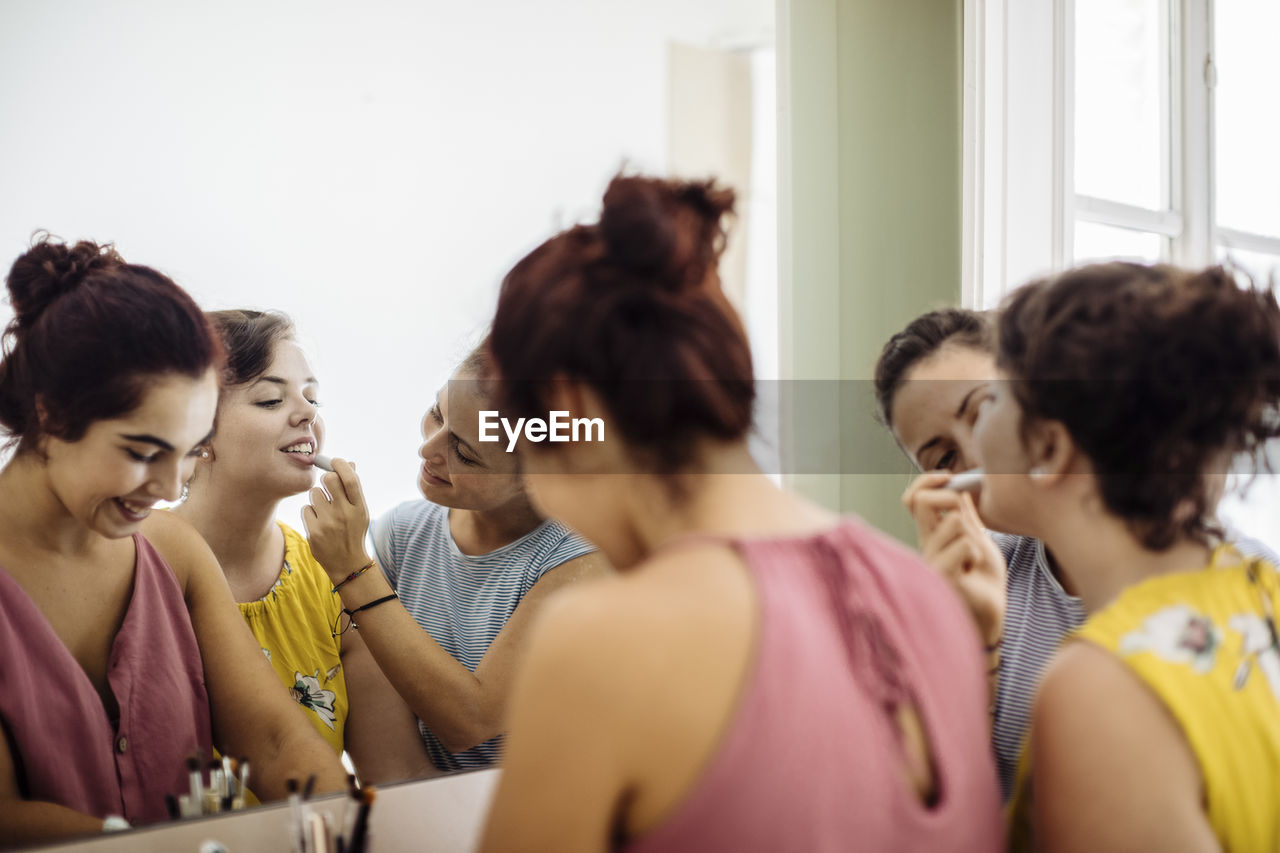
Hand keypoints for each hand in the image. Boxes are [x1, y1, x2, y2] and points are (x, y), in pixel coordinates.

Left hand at [301, 458, 373, 583]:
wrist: (348, 564)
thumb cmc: (354, 532)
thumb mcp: (360, 511)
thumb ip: (354, 489)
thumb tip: (350, 463)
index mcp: (359, 508)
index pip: (350, 479)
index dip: (340, 465)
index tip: (334, 461)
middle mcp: (345, 514)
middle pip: (329, 480)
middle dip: (326, 479)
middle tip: (328, 486)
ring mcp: (329, 523)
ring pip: (314, 493)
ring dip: (318, 497)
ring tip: (325, 510)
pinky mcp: (314, 531)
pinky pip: (306, 508)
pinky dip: (311, 512)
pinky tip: (318, 522)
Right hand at [902, 472, 1006, 645]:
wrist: (990, 614)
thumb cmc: (983, 581)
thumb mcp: (979, 540)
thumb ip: (967, 517)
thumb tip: (960, 490)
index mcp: (930, 534)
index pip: (912, 498)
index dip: (927, 481)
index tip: (949, 479)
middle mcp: (924, 544)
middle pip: (923, 501)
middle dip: (950, 497)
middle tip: (965, 516)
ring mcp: (929, 560)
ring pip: (954, 522)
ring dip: (975, 537)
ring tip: (974, 558)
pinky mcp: (939, 575)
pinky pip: (964, 545)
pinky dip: (977, 553)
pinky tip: (973, 570)